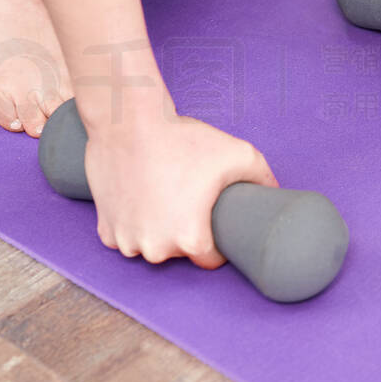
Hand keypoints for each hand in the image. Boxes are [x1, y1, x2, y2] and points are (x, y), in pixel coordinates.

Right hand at [84, 104, 278, 268]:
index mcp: (190, 240)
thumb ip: (262, 177)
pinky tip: (140, 202)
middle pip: (179, 252)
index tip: (215, 226)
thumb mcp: (237, 153)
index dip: (217, 244)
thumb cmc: (182, 138)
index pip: (210, 260)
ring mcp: (127, 241)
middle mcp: (156, 249)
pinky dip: (132, 225)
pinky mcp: (104, 230)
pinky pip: (124, 237)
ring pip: (150, 246)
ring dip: (157, 231)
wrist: (127, 121)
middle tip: (188, 201)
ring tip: (163, 198)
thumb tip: (276, 194)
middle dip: (186, 233)